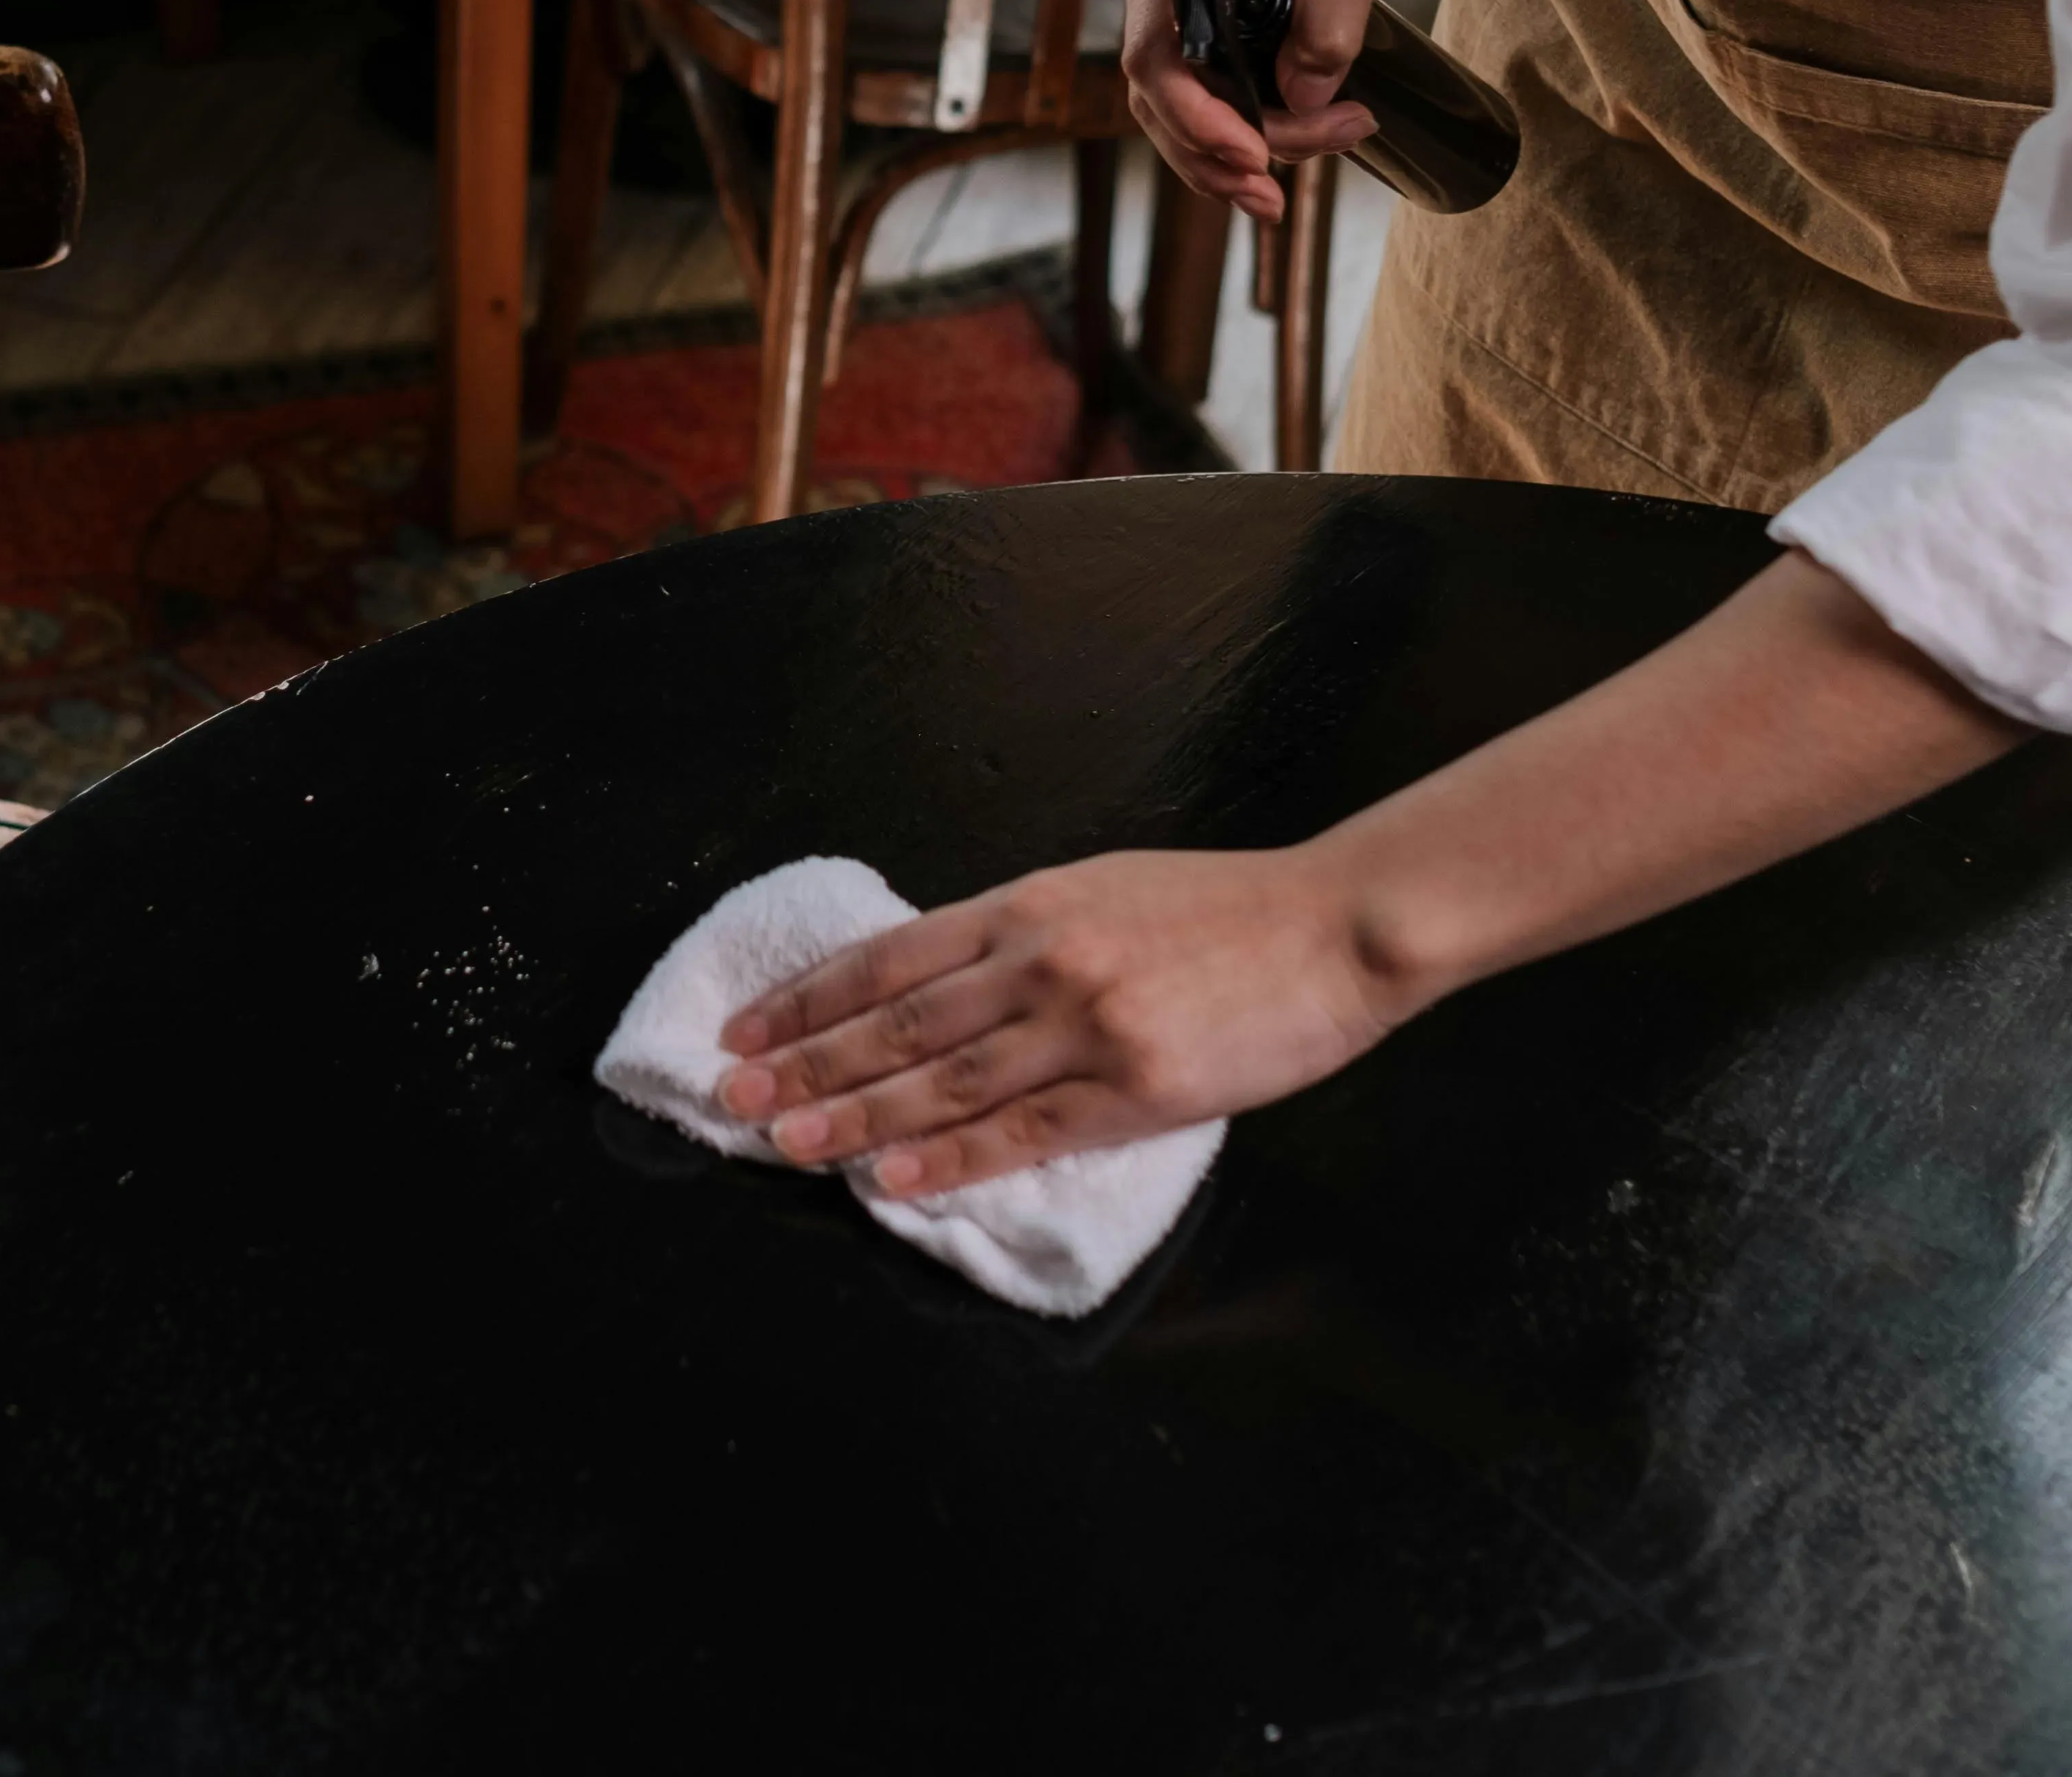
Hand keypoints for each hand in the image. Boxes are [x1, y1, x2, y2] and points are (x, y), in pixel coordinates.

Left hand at [714, 847, 1412, 1195]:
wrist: (1336, 926)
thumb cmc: (1226, 909)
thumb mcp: (1104, 891)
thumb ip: (1021, 934)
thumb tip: (936, 984)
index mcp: (1029, 905)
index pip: (888, 957)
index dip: (809, 997)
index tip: (748, 1028)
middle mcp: (1042, 960)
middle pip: (895, 1022)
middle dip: (806, 1064)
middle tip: (735, 1097)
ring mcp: (1086, 1026)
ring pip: (941, 1081)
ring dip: (855, 1119)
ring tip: (787, 1145)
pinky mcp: (1134, 1090)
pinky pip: (1020, 1132)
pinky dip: (947, 1161)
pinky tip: (891, 1181)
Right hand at [1118, 0, 1399, 227]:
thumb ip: (1331, 13)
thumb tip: (1302, 100)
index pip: (1156, 58)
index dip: (1196, 119)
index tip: (1256, 152)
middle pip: (1160, 100)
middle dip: (1218, 157)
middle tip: (1283, 195)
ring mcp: (1164, 11)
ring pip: (1171, 113)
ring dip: (1220, 163)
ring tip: (1280, 200)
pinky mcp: (1190, 30)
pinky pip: (1193, 99)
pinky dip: (1225, 142)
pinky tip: (1268, 169)